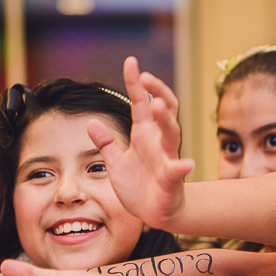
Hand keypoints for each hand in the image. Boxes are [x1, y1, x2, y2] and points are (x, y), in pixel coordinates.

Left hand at [86, 56, 194, 229]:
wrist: (155, 213)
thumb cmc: (138, 185)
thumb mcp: (116, 162)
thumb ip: (106, 143)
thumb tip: (91, 121)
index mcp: (144, 135)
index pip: (141, 103)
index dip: (135, 83)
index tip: (131, 61)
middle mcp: (158, 142)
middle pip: (163, 110)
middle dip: (158, 91)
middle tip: (146, 77)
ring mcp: (167, 158)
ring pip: (171, 133)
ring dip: (165, 119)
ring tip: (157, 105)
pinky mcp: (172, 179)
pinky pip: (178, 171)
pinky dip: (182, 166)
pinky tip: (185, 164)